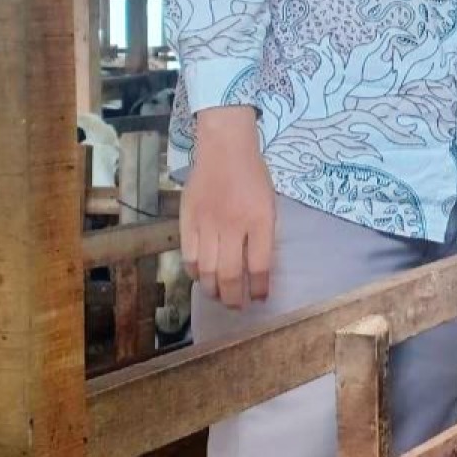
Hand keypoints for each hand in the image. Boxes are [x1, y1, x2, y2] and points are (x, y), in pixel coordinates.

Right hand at [180, 106, 275, 308]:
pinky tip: (201, 278)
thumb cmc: (253, 176)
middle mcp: (233, 226)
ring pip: (206, 270)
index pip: (260, 265)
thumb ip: (263, 234)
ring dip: (213, 289)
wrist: (225, 149)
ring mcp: (207, 224)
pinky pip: (188, 255)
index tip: (260, 298)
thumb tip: (257, 267)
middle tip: (237, 307)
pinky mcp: (187, 221)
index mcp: (260, 221)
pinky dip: (194, 272)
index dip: (259, 287)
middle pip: (230, 274)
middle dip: (234, 297)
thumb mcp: (269, 204)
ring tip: (219, 297)